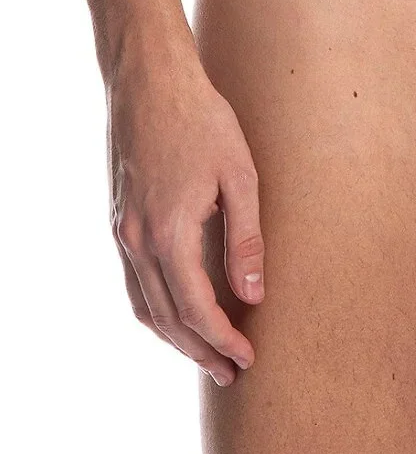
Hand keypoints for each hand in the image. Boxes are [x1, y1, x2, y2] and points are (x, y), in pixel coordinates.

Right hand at [107, 32, 263, 384]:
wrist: (151, 81)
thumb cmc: (202, 119)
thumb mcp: (240, 175)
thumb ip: (247, 238)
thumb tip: (255, 294)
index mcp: (170, 232)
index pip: (195, 309)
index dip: (222, 340)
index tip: (248, 358)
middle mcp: (138, 240)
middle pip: (166, 318)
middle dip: (199, 350)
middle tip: (232, 373)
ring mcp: (123, 230)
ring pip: (144, 305)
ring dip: (175, 337)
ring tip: (208, 355)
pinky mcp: (120, 219)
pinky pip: (134, 282)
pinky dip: (156, 309)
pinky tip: (179, 312)